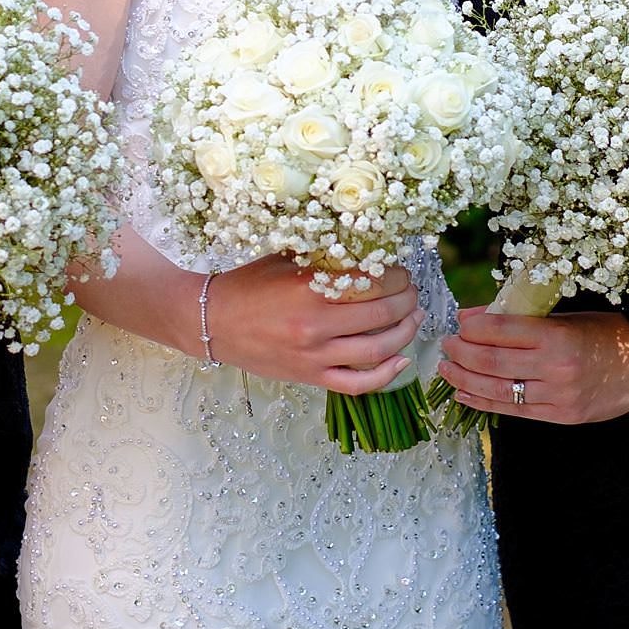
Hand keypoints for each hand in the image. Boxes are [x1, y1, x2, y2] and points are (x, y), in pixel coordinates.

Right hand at [205, 255, 423, 393]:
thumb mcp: (286, 258)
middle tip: (412, 291)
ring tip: (414, 318)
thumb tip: (366, 245)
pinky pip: (357, 383)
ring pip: (378, 349)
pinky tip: (401, 360)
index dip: (397, 276)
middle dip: (407, 300)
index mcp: (310, 289)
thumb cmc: (248, 285)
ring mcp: (315, 355)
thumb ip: (324, 256)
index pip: (373, 282)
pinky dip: (385, 375)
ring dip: (405, 332)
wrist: (213, 322)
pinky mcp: (311, 377)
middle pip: (382, 313)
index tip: (401, 271)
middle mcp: (316, 325)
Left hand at [436, 306, 628, 425]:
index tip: (458, 323)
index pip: (500, 330)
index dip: (472, 327)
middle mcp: (556, 367)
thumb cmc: (602, 332)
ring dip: (466, 379)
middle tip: (445, 345)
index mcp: (556, 335)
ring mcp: (559, 396)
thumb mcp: (563, 317)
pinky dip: (485, 402)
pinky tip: (465, 393)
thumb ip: (520, 320)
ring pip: (500, 390)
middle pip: (493, 361)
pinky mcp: (562, 416)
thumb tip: (472, 319)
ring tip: (447, 369)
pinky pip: (516, 411)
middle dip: (462, 353)